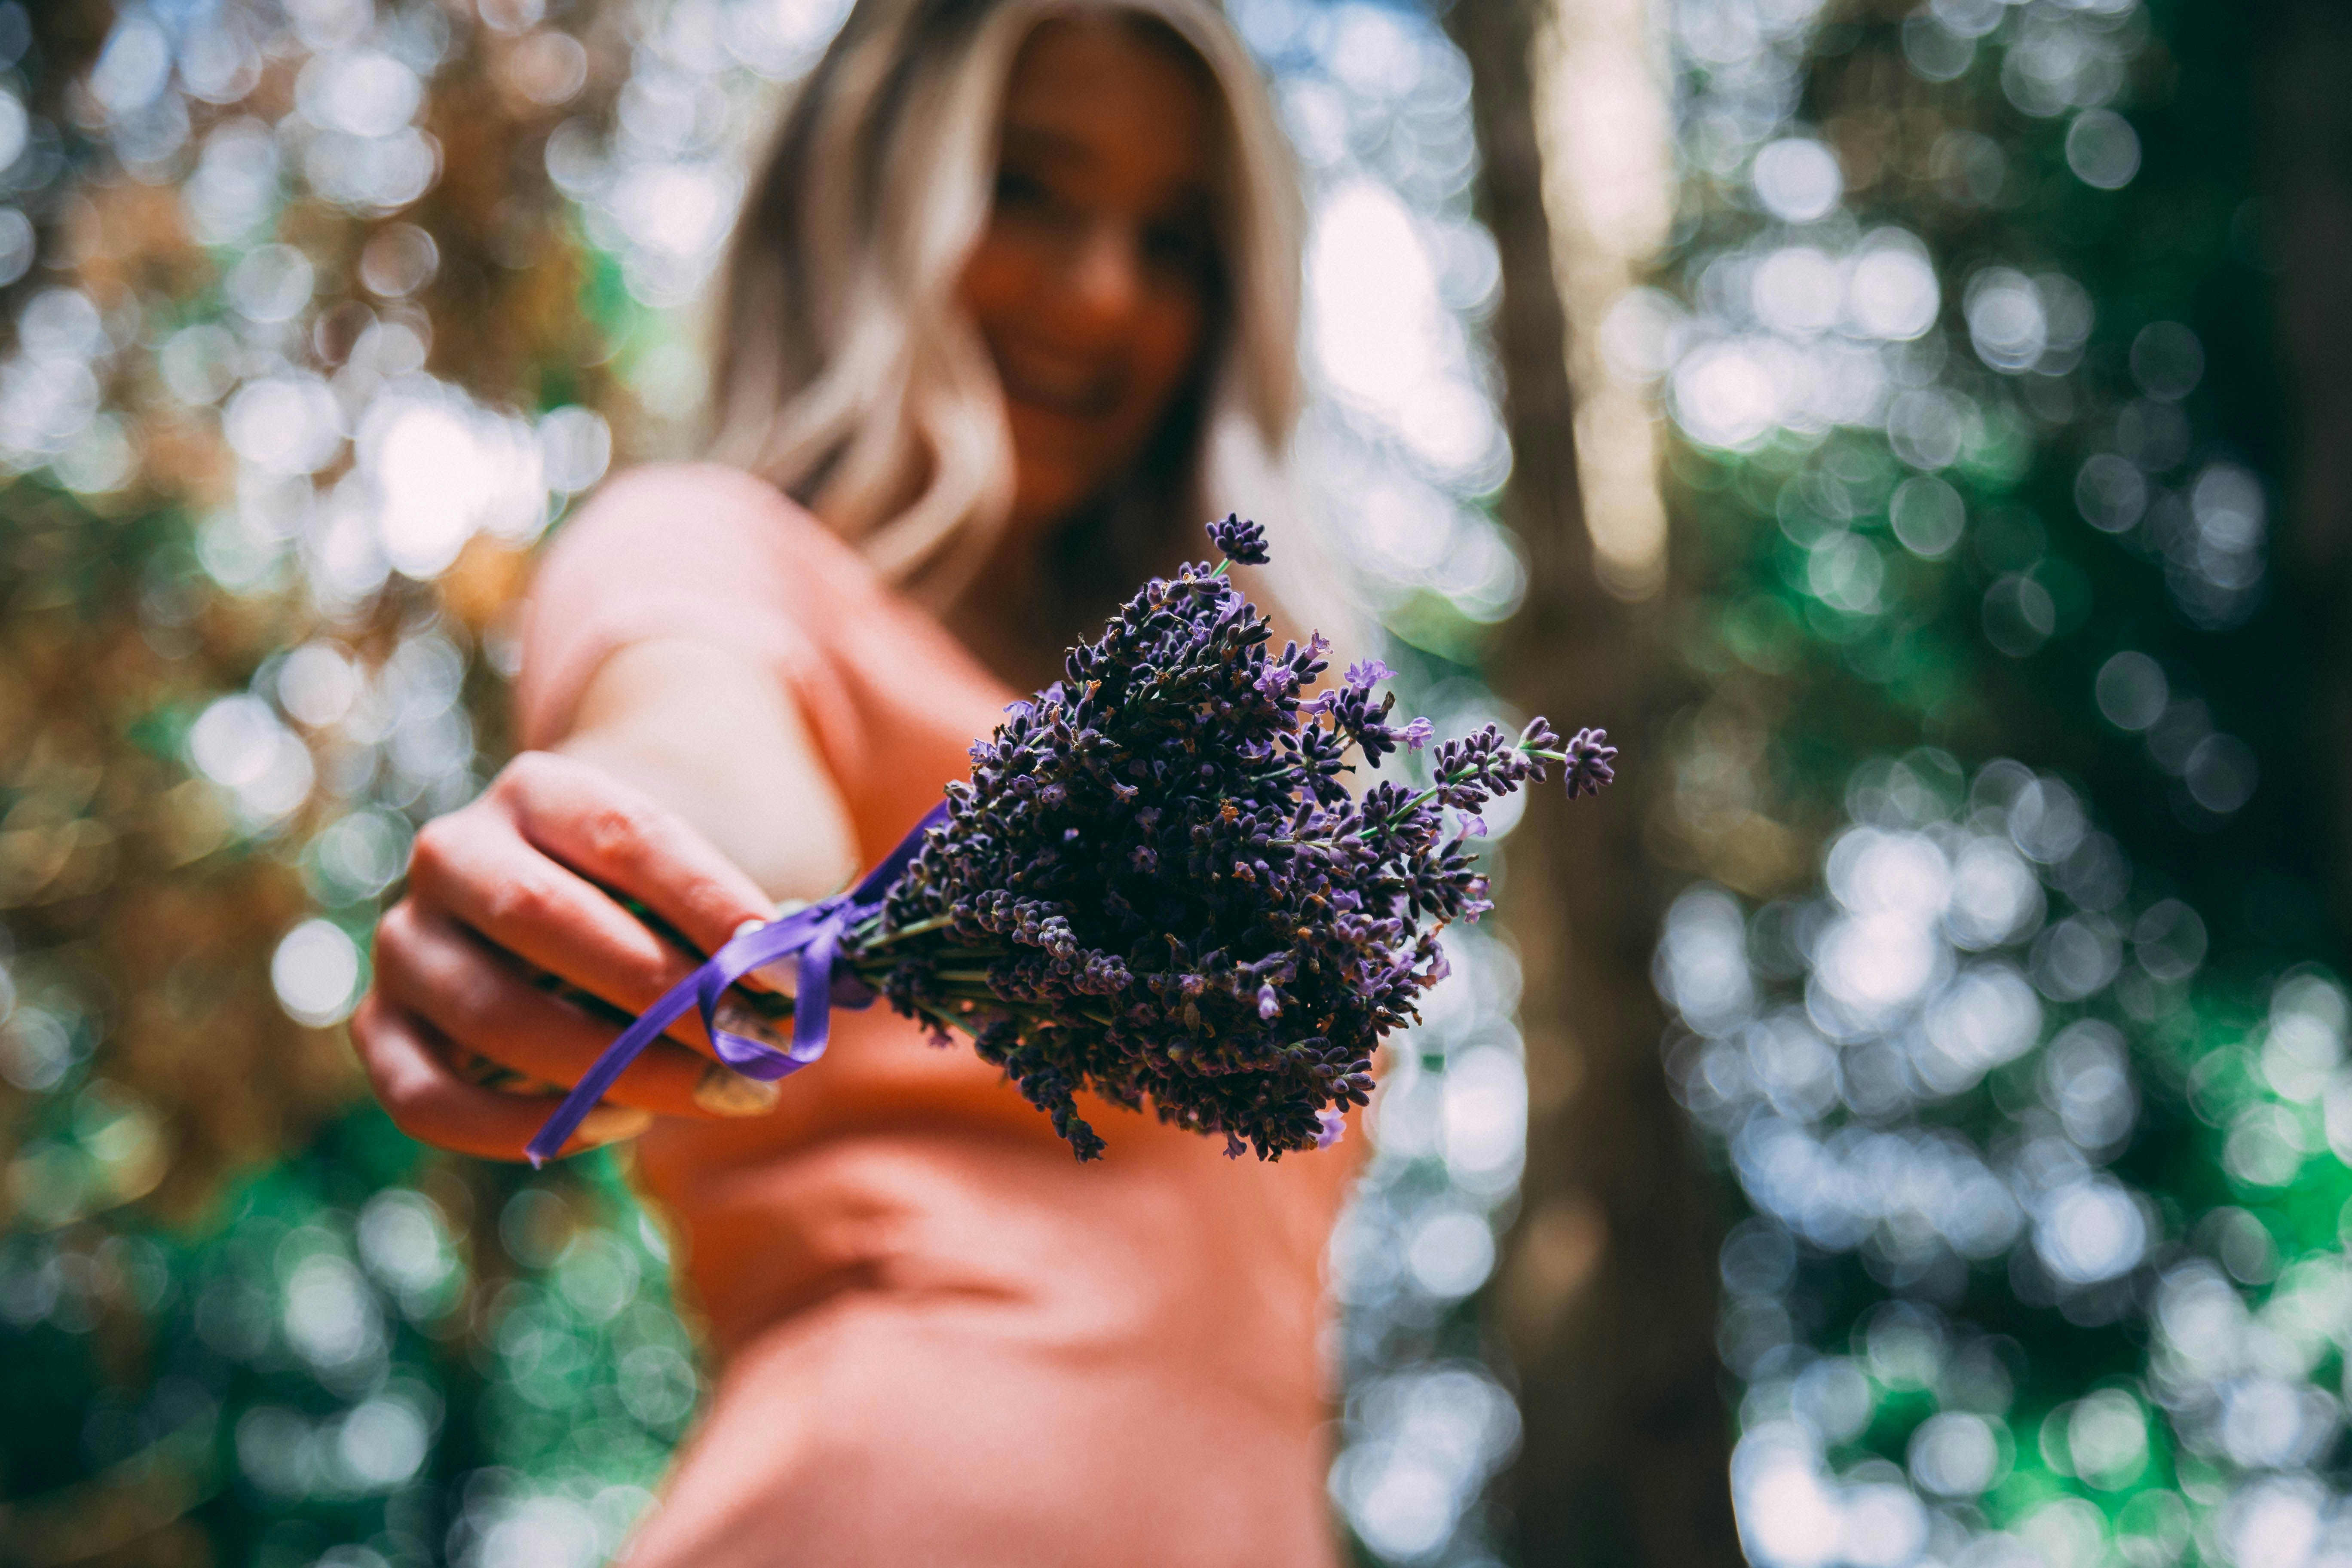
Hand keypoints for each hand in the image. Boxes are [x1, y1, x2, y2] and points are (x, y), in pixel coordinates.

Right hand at [354, 750, 784, 1160]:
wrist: (578, 892)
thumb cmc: (666, 886)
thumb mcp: (710, 869)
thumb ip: (741, 925)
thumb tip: (789, 995)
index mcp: (540, 790)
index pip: (627, 837)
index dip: (709, 907)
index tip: (783, 974)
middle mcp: (454, 853)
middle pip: (544, 920)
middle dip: (660, 997)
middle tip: (752, 1051)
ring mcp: (407, 941)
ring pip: (491, 1015)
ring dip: (611, 1070)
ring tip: (713, 1094)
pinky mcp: (382, 1027)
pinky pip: (430, 1099)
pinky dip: (525, 1129)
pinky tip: (618, 1121)